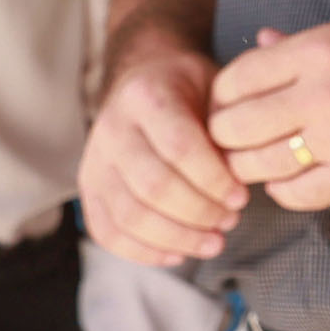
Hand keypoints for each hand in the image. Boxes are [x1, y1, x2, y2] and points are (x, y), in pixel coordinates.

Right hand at [85, 27, 245, 264]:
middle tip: (230, 220)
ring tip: (213, 241)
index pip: (180, 148)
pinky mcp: (88, 188)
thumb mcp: (214, 89)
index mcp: (147, 97)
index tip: (240, 196)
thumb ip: (226, 129)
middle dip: (199, 213)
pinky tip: (178, 253)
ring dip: (178, 238)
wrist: (142, 77)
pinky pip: (107, 231)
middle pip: (154, 187)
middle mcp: (113, 128)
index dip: (213, 180)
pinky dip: (144, 252)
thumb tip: (241, 181)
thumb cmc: (189, 90)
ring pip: (130, 215)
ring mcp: (95, 160)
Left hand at [206, 18, 329, 211]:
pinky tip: (289, 179)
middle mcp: (319, 94)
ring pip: (258, 165)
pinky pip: (297, 194)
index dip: (221, 97)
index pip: (234, 80)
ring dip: (250, 166)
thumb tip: (261, 43)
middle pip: (234, 127)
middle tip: (236, 138)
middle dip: (227, 135)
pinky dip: (283, 190)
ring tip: (259, 161)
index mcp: (316, 51)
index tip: (230, 105)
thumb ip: (303, 43)